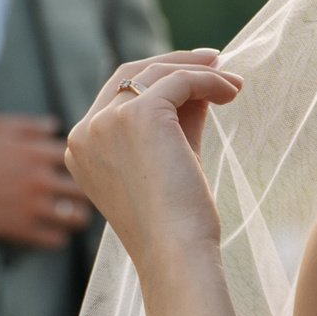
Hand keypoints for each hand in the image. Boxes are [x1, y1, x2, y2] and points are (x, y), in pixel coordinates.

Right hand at [0, 113, 88, 248]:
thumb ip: (28, 124)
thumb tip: (55, 125)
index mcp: (36, 152)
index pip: (79, 155)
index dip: (84, 160)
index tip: (84, 165)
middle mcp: (40, 180)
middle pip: (83, 188)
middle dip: (89, 191)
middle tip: (90, 194)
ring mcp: (32, 207)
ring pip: (74, 217)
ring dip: (78, 216)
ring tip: (76, 216)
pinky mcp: (20, 229)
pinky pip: (54, 239)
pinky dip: (59, 237)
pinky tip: (56, 232)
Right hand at [64, 50, 243, 271]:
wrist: (175, 254)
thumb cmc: (175, 223)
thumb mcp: (166, 161)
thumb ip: (173, 121)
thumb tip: (199, 82)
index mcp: (82, 147)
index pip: (115, 95)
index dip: (155, 78)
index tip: (195, 73)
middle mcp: (86, 131)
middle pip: (129, 74)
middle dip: (174, 63)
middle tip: (215, 60)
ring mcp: (107, 121)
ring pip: (157, 74)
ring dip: (200, 72)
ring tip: (234, 84)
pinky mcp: (138, 115)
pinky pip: (180, 81)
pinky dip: (209, 81)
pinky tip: (232, 92)